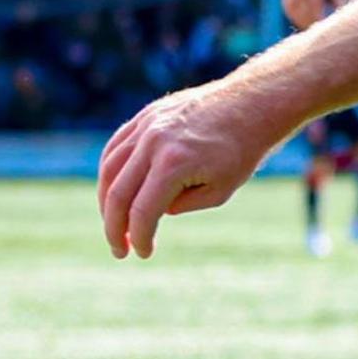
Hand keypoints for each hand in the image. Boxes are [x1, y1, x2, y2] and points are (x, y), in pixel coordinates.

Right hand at [98, 83, 286, 257]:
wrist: (250, 105)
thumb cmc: (241, 152)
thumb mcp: (218, 191)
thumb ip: (182, 205)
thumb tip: (154, 211)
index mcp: (174, 163)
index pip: (142, 211)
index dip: (139, 237)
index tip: (144, 254)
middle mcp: (153, 142)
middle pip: (117, 193)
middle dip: (114, 228)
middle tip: (120, 251)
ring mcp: (145, 126)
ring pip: (110, 169)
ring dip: (107, 202)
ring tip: (116, 225)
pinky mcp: (144, 116)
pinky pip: (115, 148)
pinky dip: (110, 172)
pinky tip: (115, 191)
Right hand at [281, 0, 353, 29]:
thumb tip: (340, 13)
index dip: (316, 9)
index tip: (323, 24)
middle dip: (307, 16)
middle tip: (317, 31)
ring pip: (290, 1)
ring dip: (298, 17)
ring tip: (310, 29)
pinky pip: (287, 2)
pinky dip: (294, 14)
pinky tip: (303, 23)